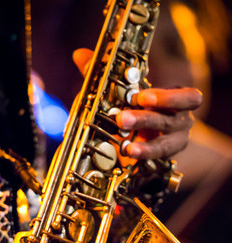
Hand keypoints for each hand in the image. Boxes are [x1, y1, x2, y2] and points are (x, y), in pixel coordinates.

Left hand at [73, 48, 201, 159]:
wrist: (144, 139)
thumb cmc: (137, 108)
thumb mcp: (123, 92)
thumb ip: (105, 76)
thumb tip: (79, 55)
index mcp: (178, 100)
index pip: (188, 98)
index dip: (168, 97)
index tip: (141, 97)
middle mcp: (180, 122)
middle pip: (171, 120)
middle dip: (145, 119)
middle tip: (122, 118)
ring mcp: (173, 143)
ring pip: (164, 145)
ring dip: (144, 146)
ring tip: (126, 147)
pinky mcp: (162, 160)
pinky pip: (155, 160)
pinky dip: (140, 158)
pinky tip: (128, 155)